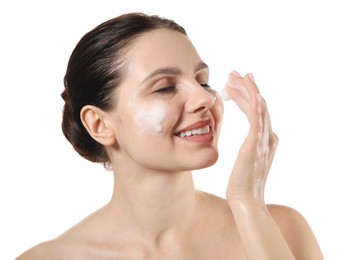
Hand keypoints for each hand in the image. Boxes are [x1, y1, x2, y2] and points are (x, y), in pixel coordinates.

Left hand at [223, 71, 278, 203]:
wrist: (245, 200)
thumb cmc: (241, 182)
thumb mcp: (246, 159)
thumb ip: (250, 147)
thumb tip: (249, 141)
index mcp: (266, 139)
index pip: (256, 110)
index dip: (246, 95)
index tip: (235, 84)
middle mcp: (268, 136)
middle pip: (258, 105)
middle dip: (246, 87)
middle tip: (234, 73)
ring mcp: (264, 140)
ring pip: (259, 108)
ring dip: (248, 90)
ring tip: (236, 76)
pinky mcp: (256, 145)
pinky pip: (258, 121)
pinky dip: (257, 106)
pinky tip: (253, 94)